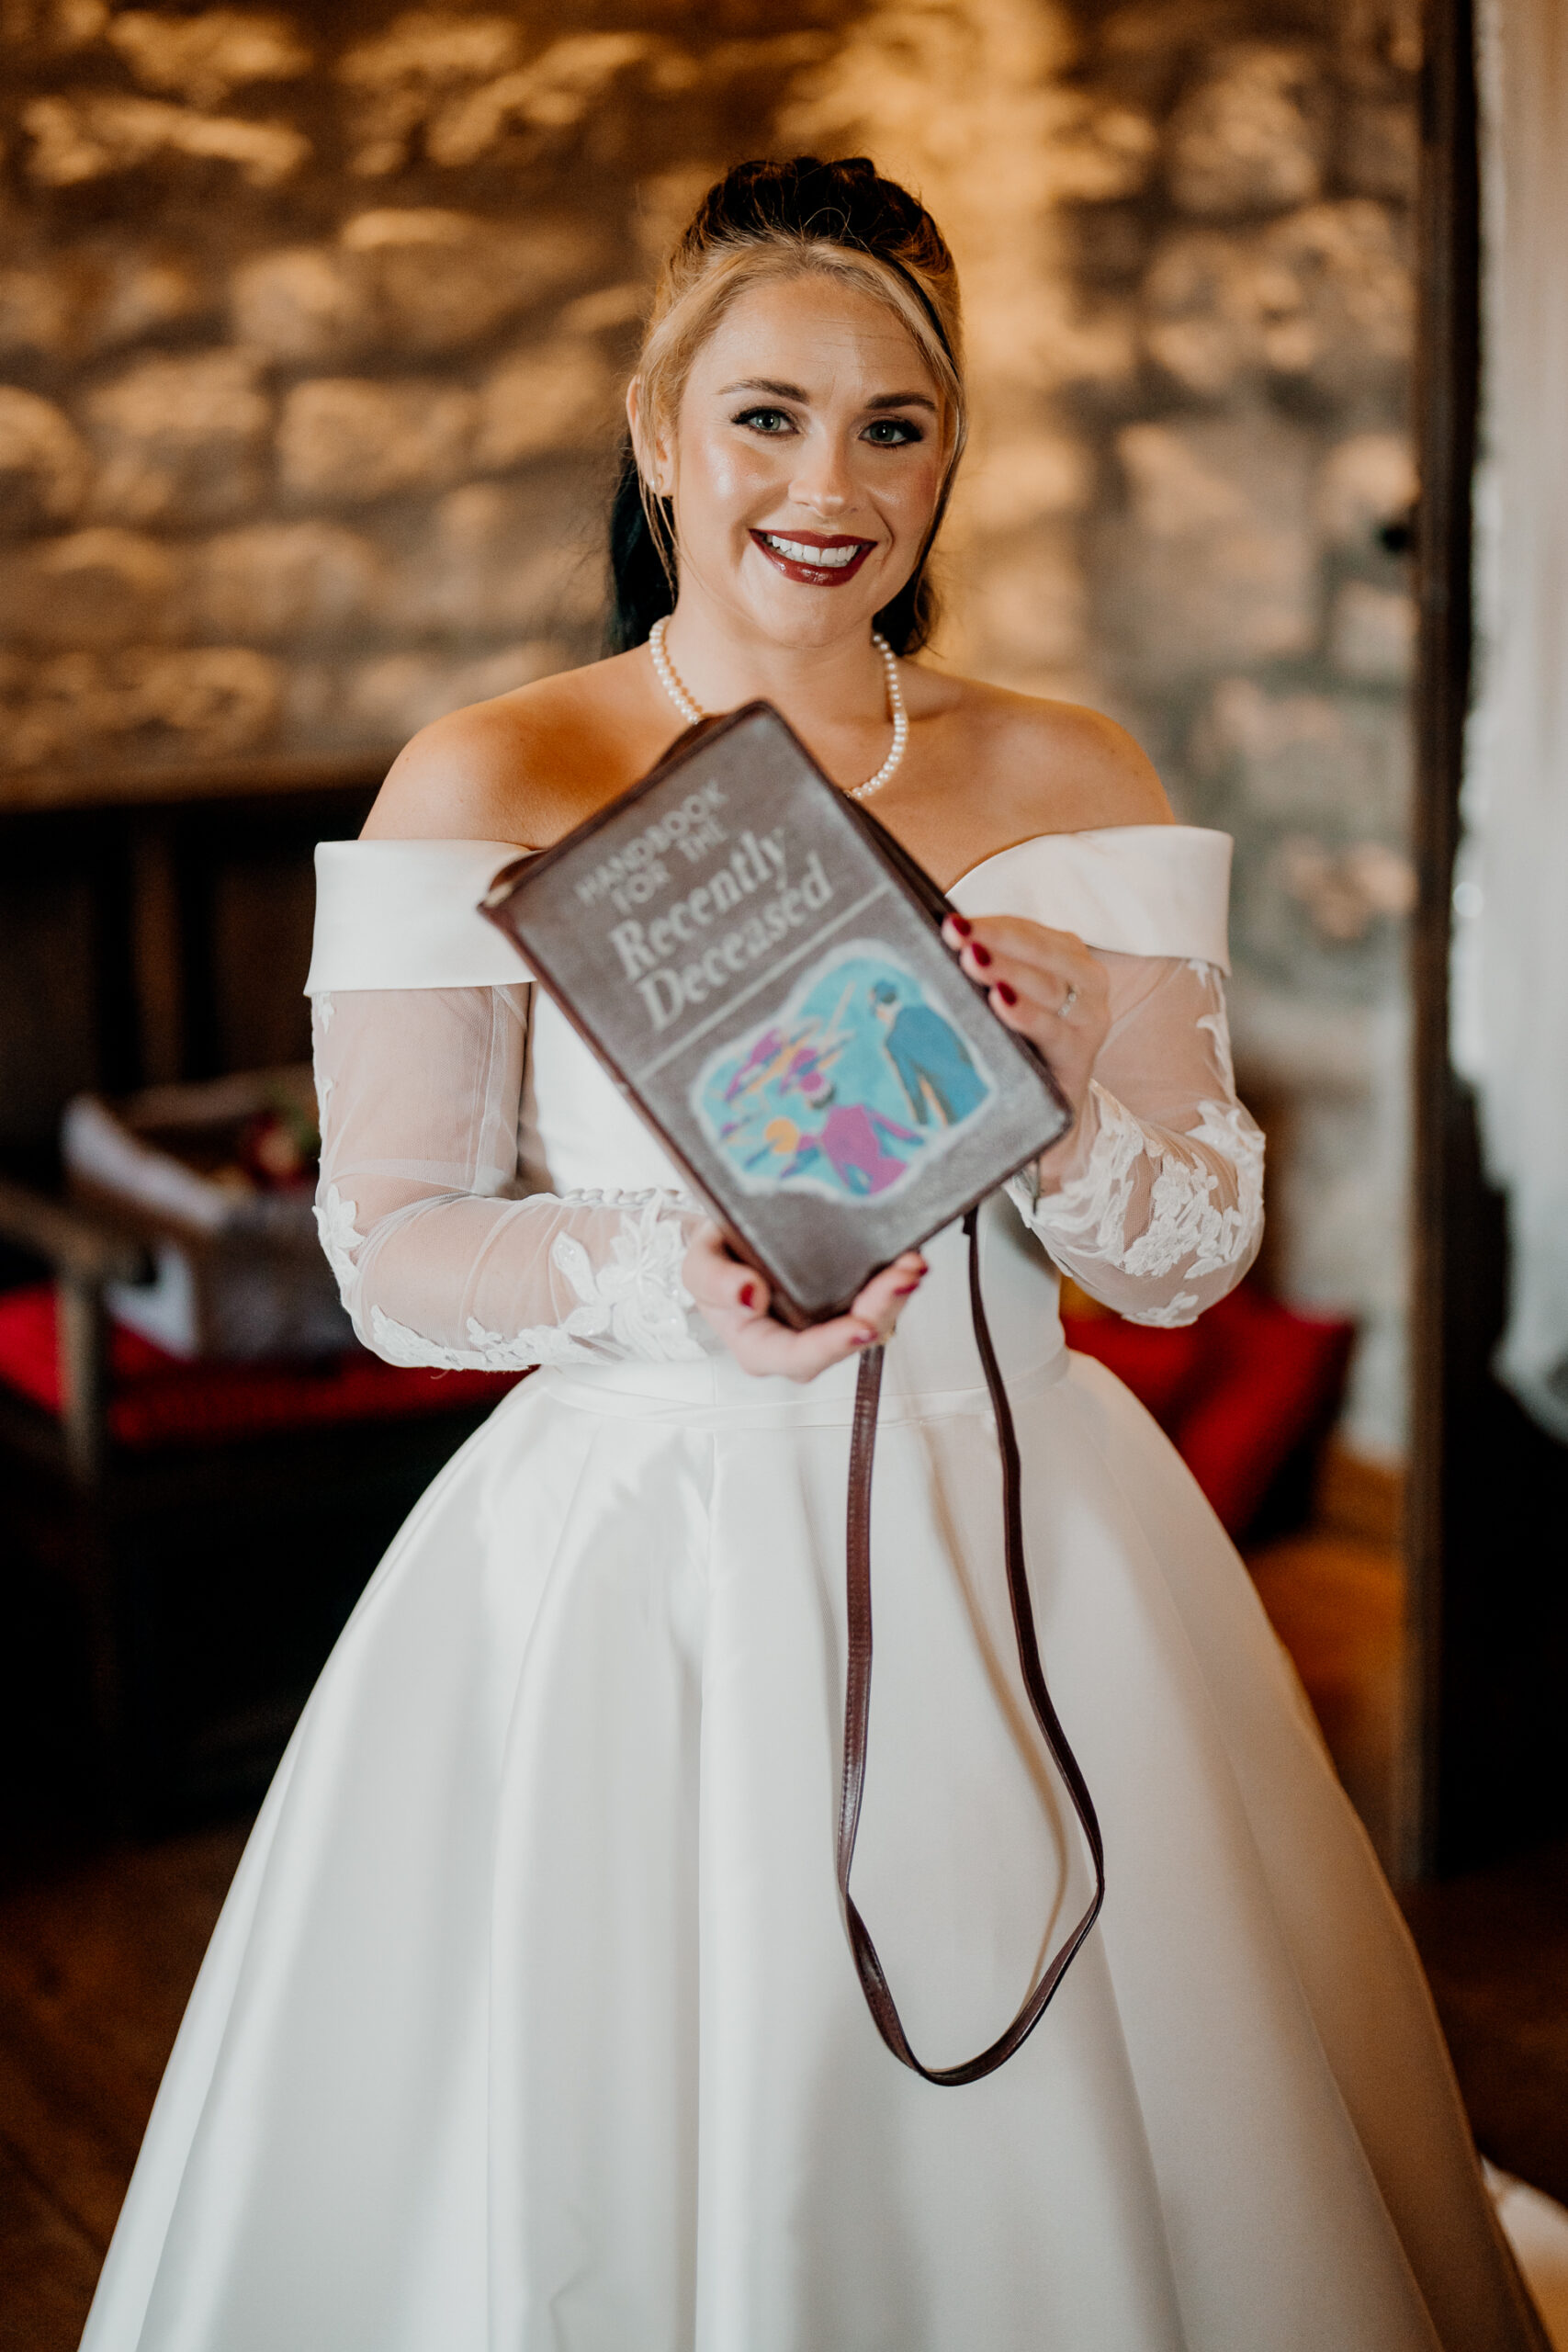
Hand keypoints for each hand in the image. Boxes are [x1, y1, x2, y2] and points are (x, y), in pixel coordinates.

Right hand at [683, 1224, 926, 1381]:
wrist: (727, 1235)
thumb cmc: (715, 1260)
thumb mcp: (699, 1265)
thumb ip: (715, 1282)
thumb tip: (750, 1295)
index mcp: (762, 1347)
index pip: (800, 1356)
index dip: (832, 1345)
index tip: (860, 1325)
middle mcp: (802, 1341)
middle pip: (848, 1338)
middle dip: (881, 1310)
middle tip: (901, 1277)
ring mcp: (829, 1320)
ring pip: (873, 1319)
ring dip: (896, 1294)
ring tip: (911, 1263)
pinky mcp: (849, 1297)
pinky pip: (878, 1296)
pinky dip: (895, 1277)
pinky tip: (908, 1255)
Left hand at [940, 912, 1109, 1149]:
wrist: (1050, 1107)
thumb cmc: (1023, 1043)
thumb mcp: (1007, 997)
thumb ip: (988, 966)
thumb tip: (938, 937)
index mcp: (1068, 955)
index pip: (1028, 931)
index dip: (991, 924)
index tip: (951, 922)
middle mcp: (1088, 980)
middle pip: (1040, 952)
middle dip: (996, 941)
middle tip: (956, 935)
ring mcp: (1090, 1018)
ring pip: (1048, 987)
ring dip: (1008, 971)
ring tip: (971, 961)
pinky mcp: (1082, 1055)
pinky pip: (1053, 1030)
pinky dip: (1027, 1014)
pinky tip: (1000, 1002)